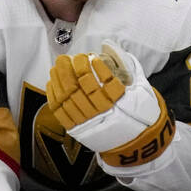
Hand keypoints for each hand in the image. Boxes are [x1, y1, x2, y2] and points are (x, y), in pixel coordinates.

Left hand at [45, 43, 173, 168]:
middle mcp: (104, 113)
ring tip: (58, 65)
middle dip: (72, 69)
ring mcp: (88, 122)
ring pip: (70, 98)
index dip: (96, 67)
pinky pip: (60, 111)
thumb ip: (127, 69)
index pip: (106, 82)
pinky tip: (52, 81)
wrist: (131, 142)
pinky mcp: (76, 129)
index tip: (91, 56)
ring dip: (61, 78)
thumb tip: (111, 48)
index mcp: (121, 102)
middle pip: (83, 87)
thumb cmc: (134, 113)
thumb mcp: (139, 91)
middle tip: (66, 57)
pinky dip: (54, 95)